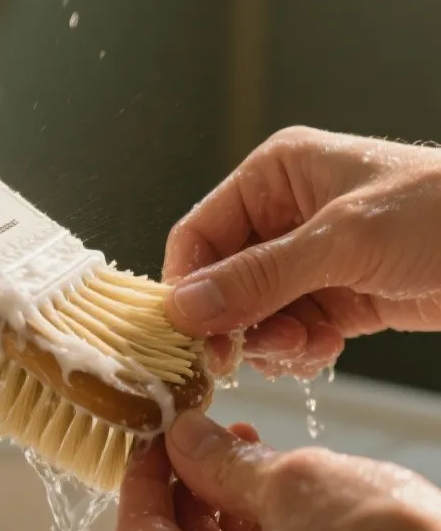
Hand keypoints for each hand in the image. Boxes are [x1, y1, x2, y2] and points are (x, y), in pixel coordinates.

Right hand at [161, 126, 440, 377]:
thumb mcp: (343, 241)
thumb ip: (259, 277)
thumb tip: (184, 309)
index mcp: (278, 174)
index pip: (200, 234)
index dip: (189, 285)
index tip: (192, 335)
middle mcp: (289, 214)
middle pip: (224, 279)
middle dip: (235, 319)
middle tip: (242, 356)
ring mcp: (317, 258)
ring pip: (256, 312)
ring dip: (270, 339)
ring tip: (303, 347)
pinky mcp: (346, 296)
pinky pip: (295, 329)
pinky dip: (300, 348)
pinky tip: (324, 350)